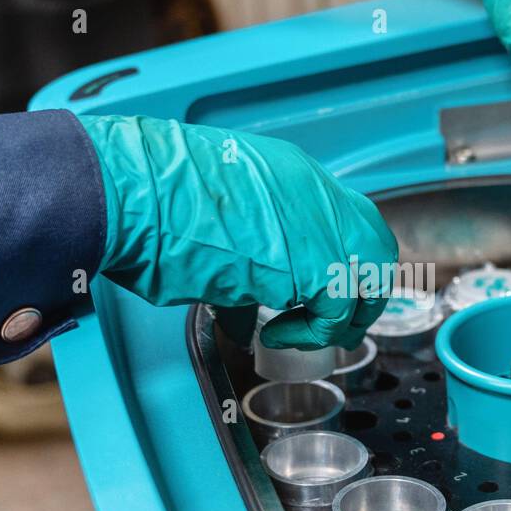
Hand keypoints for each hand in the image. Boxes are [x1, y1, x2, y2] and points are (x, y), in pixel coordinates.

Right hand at [82, 115, 397, 349]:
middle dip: (361, 287)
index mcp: (290, 176)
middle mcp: (314, 194)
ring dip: (346, 310)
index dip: (336, 260)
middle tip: (333, 321)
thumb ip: (240, 274)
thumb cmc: (152, 204)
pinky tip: (277, 335)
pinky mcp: (315, 261)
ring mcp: (320, 224)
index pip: (339, 220)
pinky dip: (315, 332)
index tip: (314, 293)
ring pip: (373, 271)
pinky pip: (339, 309)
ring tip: (305, 333)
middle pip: (373, 242)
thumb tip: (244, 323)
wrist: (137, 192)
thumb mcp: (211, 233)